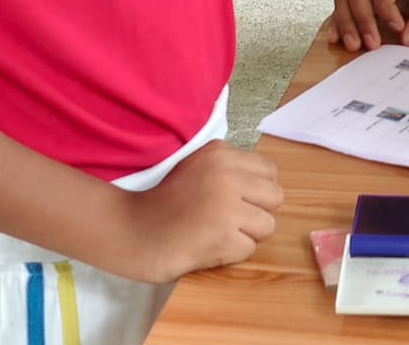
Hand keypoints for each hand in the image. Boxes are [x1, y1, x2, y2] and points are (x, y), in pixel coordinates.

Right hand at [121, 142, 282, 283]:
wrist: (132, 230)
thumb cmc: (164, 202)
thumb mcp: (195, 166)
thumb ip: (228, 167)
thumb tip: (265, 181)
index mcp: (220, 154)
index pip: (269, 171)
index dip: (257, 190)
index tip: (238, 200)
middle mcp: (227, 174)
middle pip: (275, 197)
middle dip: (258, 212)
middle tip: (231, 220)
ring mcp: (227, 206)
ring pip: (267, 225)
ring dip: (247, 235)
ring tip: (219, 234)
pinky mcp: (224, 236)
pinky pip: (250, 248)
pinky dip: (232, 253)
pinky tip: (209, 247)